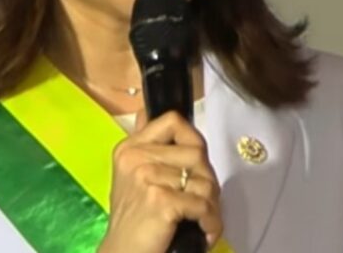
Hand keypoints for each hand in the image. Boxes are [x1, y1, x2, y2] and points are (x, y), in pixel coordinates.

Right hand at [98, 110, 222, 252]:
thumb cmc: (131, 219)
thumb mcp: (131, 175)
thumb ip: (146, 146)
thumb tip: (144, 111)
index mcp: (130, 147)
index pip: (173, 122)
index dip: (193, 139)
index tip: (196, 163)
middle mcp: (137, 157)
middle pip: (196, 152)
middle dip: (208, 180)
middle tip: (204, 201)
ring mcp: (148, 177)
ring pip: (204, 180)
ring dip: (212, 205)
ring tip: (204, 220)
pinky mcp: (161, 200)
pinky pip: (203, 204)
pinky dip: (210, 222)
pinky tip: (204, 232)